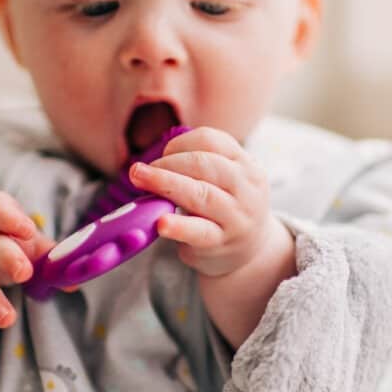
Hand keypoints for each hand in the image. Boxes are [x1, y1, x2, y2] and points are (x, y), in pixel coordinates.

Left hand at [128, 127, 273, 277]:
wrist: (252, 251)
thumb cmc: (227, 208)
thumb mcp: (226, 181)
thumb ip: (198, 167)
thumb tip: (152, 164)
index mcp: (245, 164)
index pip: (211, 140)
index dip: (180, 144)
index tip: (162, 155)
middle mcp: (246, 188)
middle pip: (204, 164)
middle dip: (167, 163)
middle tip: (138, 170)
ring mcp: (236, 216)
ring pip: (201, 194)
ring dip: (165, 183)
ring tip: (139, 180)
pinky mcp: (222, 242)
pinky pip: (199, 231)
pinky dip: (178, 226)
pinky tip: (161, 223)